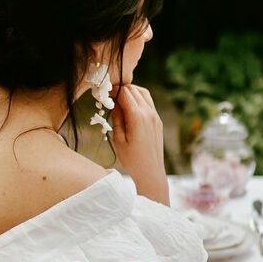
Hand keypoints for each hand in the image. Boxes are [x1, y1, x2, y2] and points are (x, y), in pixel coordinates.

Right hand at [109, 85, 167, 202]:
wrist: (150, 172)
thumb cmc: (132, 160)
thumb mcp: (118, 140)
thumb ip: (116, 118)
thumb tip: (114, 103)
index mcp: (137, 117)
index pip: (125, 93)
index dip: (113, 90)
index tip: (105, 93)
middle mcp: (149, 113)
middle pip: (134, 90)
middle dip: (121, 89)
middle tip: (110, 96)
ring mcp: (155, 116)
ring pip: (143, 93)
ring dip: (131, 92)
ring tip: (119, 99)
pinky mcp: (158, 120)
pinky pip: (148, 102)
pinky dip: (138, 99)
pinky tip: (129, 107)